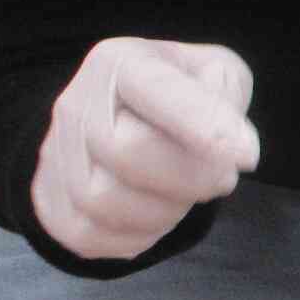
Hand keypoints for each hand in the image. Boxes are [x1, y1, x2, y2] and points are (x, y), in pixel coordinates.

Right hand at [32, 38, 260, 259]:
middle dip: (190, 176)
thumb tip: (226, 140)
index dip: (205, 126)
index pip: (159, 93)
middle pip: (129, 152)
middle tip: (221, 177)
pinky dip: (137, 236)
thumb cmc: (180, 97)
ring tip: (185, 193)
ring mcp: (56, 155)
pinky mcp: (52, 203)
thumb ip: (224, 92)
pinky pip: (92, 237)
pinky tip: (156, 214)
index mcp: (118, 63)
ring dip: (165, 210)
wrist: (120, 123)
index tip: (248, 157)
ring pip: (107, 203)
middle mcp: (77, 104)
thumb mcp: (214, 73)